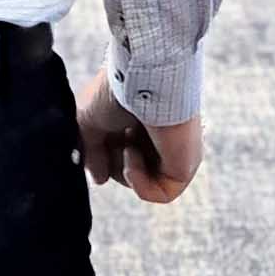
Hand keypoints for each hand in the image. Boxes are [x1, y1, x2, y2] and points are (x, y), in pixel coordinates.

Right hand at [75, 69, 203, 203]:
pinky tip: (133, 154)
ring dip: (124, 170)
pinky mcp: (185, 166)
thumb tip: (99, 179)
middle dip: (112, 161)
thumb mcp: (89, 121)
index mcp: (140, 122)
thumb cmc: (117, 91)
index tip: (97, 138)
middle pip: (128, 171)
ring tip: (126, 144)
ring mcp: (173, 153)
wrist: (142, 80)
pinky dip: (139, 182)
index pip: (118, 155)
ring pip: (142, 184)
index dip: (102, 153)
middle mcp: (159, 137)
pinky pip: (160, 194)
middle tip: (114, 139)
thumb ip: (90, 152)